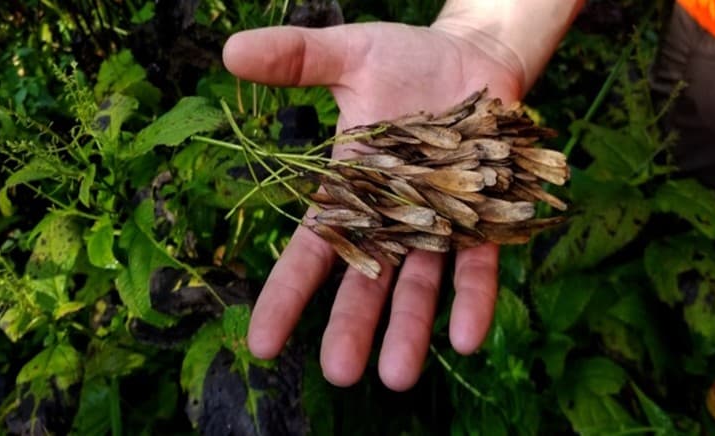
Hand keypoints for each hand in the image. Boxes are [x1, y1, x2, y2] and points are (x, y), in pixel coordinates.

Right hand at [223, 20, 523, 390]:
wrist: (474, 58)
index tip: (261, 343)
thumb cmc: (407, 59)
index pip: (310, 251)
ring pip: (419, 285)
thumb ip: (295, 58)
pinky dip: (473, 299)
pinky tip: (469, 337)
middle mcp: (391, 219)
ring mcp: (439, 223)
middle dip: (350, 326)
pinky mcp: (485, 217)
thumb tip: (230, 52)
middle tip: (338, 373)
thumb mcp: (348, 53)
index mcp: (351, 190)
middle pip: (365, 281)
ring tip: (398, 376)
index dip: (285, 296)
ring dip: (409, 329)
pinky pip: (478, 264)